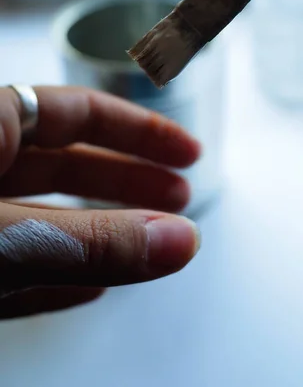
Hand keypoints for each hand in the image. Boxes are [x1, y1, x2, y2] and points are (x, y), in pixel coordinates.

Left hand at [0, 86, 200, 318]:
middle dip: (128, 180)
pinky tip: (90, 287)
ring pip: (40, 213)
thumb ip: (90, 239)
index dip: (140, 130)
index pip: (79, 111)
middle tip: (179, 197)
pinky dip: (53, 273)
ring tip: (150, 243)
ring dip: (100, 231)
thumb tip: (180, 238)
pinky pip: (10, 262)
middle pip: (64, 160)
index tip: (189, 152)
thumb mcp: (6, 236)